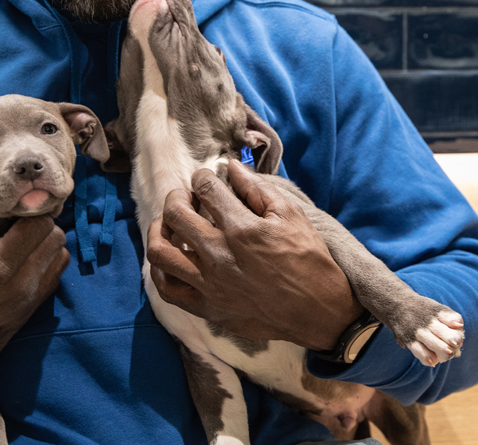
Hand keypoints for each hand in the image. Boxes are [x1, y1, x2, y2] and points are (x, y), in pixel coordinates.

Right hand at [0, 179, 68, 383]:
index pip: (40, 224)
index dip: (28, 209)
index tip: (11, 205)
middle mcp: (20, 288)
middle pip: (56, 240)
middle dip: (39, 224)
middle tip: (16, 219)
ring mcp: (25, 306)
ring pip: (59, 261)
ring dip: (45, 246)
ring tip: (18, 240)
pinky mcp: (23, 318)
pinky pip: (51, 282)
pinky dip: (43, 266)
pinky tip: (18, 262)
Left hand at [147, 161, 362, 351]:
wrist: (318, 311)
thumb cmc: (309, 259)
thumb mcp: (291, 215)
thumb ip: (256, 189)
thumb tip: (231, 167)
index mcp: (241, 229)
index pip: (205, 189)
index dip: (202, 177)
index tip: (206, 179)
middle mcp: (219, 255)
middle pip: (175, 214)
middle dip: (177, 196)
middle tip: (186, 197)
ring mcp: (209, 285)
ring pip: (160, 251)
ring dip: (159, 229)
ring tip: (170, 224)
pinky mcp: (207, 308)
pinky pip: (167, 288)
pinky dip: (160, 269)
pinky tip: (171, 256)